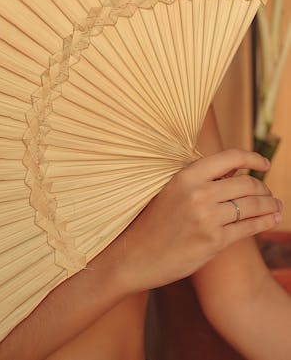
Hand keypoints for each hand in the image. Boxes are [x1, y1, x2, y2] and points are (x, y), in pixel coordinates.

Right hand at [121, 149, 281, 291]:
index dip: (252, 158)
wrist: (137, 255)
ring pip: (251, 206)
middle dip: (264, 188)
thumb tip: (237, 168)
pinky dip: (265, 222)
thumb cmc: (154, 221)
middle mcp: (198, 193)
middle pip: (247, 184)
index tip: (264, 163)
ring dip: (270, 205)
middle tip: (269, 193)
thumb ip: (202, 178)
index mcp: (186, 175)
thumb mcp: (173, 190)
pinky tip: (271, 220)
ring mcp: (207, 218)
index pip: (230, 157)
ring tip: (276, 207)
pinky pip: (248, 228)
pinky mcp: (214, 241)